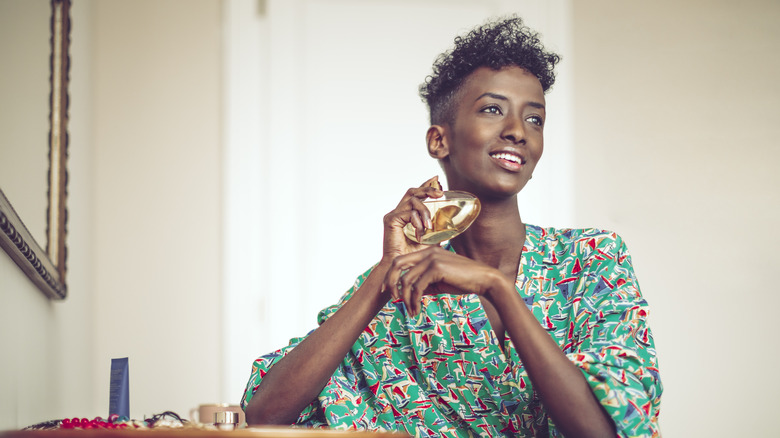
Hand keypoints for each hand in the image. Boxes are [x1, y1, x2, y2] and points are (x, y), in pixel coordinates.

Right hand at [381, 176, 442, 261]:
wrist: (402, 267)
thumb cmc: (413, 256)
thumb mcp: (429, 240)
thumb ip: (436, 231)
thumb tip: (451, 227)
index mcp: (406, 215)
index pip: (416, 195)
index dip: (426, 185)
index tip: (437, 180)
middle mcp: (398, 212)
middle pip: (412, 192)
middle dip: (427, 189)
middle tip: (440, 193)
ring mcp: (393, 215)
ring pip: (412, 200)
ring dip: (424, 211)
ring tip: (429, 226)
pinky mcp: (390, 220)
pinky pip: (407, 212)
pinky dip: (416, 220)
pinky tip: (420, 231)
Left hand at [382, 245, 505, 315]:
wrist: (484, 280)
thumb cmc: (463, 282)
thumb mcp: (438, 283)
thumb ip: (423, 284)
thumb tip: (407, 294)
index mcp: (427, 251)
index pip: (401, 260)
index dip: (391, 276)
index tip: (387, 291)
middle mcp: (427, 251)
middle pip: (397, 264)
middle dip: (390, 283)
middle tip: (391, 299)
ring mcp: (432, 258)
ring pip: (407, 280)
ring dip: (405, 299)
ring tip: (410, 311)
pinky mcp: (437, 268)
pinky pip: (417, 287)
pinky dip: (414, 301)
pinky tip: (417, 310)